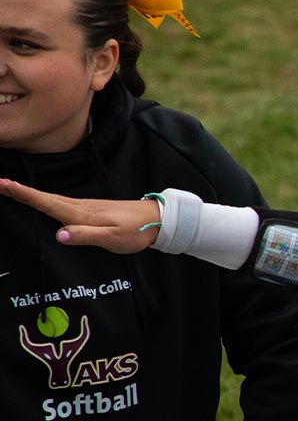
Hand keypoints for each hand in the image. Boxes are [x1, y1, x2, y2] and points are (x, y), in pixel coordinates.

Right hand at [0, 179, 159, 253]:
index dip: (23, 194)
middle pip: (44, 197)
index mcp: (81, 213)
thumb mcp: (112, 238)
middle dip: (19, 190)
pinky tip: (42, 201)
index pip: (46, 202)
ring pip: (52, 199)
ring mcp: (85, 207)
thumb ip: (86, 235)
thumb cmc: (136, 231)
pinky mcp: (91, 210)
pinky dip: (45, 200)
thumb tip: (59, 235)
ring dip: (30, 194)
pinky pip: (61, 204)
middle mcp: (80, 207)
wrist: (158, 221)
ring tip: (10, 189)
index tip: (2, 183)